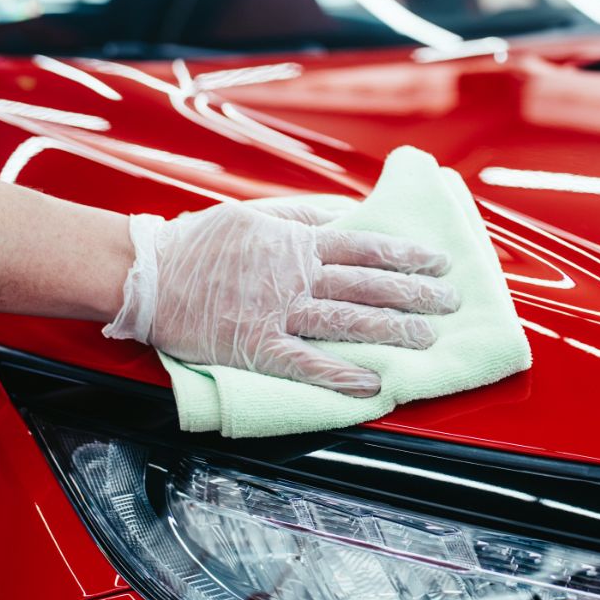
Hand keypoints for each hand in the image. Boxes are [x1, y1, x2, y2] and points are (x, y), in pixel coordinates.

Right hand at [103, 202, 459, 395]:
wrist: (150, 276)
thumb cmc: (197, 244)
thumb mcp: (253, 216)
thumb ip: (300, 218)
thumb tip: (342, 217)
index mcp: (294, 244)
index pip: (363, 247)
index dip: (404, 255)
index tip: (437, 262)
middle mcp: (294, 277)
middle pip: (366, 284)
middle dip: (413, 294)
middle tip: (450, 303)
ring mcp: (277, 313)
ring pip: (346, 320)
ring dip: (391, 329)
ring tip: (427, 339)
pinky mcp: (255, 345)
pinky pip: (305, 362)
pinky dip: (340, 374)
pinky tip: (371, 383)